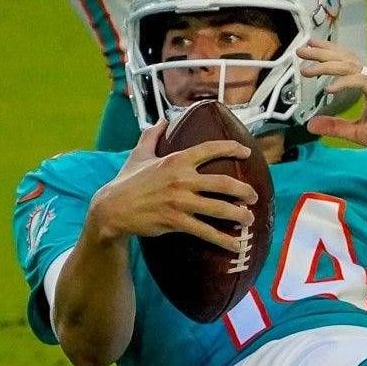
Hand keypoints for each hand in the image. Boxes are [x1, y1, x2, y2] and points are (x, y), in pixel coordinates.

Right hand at [86, 126, 258, 252]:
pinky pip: (205, 231)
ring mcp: (180, 201)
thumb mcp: (139, 154)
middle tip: (254, 196)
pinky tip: (235, 245)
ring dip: (239, 215)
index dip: (231, 148)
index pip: (210, 149)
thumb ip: (152, 136)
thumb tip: (162, 120)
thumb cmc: (127, 181)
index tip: (246, 152)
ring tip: (249, 219)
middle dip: (244, 190)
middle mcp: (182, 179)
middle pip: (223, 182)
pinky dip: (223, 239)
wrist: (112, 209)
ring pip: (219, 208)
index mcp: (176, 160)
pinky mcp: (176, 221)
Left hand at [300, 43, 366, 166]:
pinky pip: (361, 81)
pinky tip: (329, 89)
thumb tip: (311, 124)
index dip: (328, 53)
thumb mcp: (356, 132)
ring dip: (327, 66)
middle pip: (345, 59)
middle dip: (322, 53)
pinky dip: (344, 83)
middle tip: (302, 50)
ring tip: (308, 69)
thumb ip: (335, 126)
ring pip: (350, 67)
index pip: (346, 61)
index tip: (309, 48)